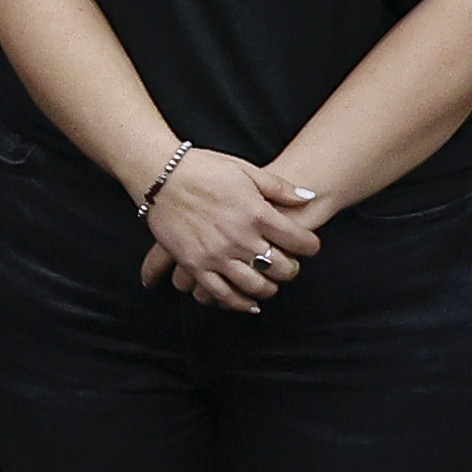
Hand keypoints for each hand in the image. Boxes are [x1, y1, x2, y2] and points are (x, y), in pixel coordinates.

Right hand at [132, 145, 319, 312]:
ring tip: (270, 284)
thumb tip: (309, 197)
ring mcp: (217, 255)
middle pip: (282, 268)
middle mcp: (241, 238)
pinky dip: (239, 303)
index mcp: (258, 213)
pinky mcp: (195, 265)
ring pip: (255, 286)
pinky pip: (222, 294)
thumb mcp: (247, 171)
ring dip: (268, 288)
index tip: (309, 247)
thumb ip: (280, 188)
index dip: (310, 246)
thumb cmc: (205, 169)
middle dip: (291, 269)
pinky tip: (249, 303)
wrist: (162, 175)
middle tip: (289, 266)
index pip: (300, 241)